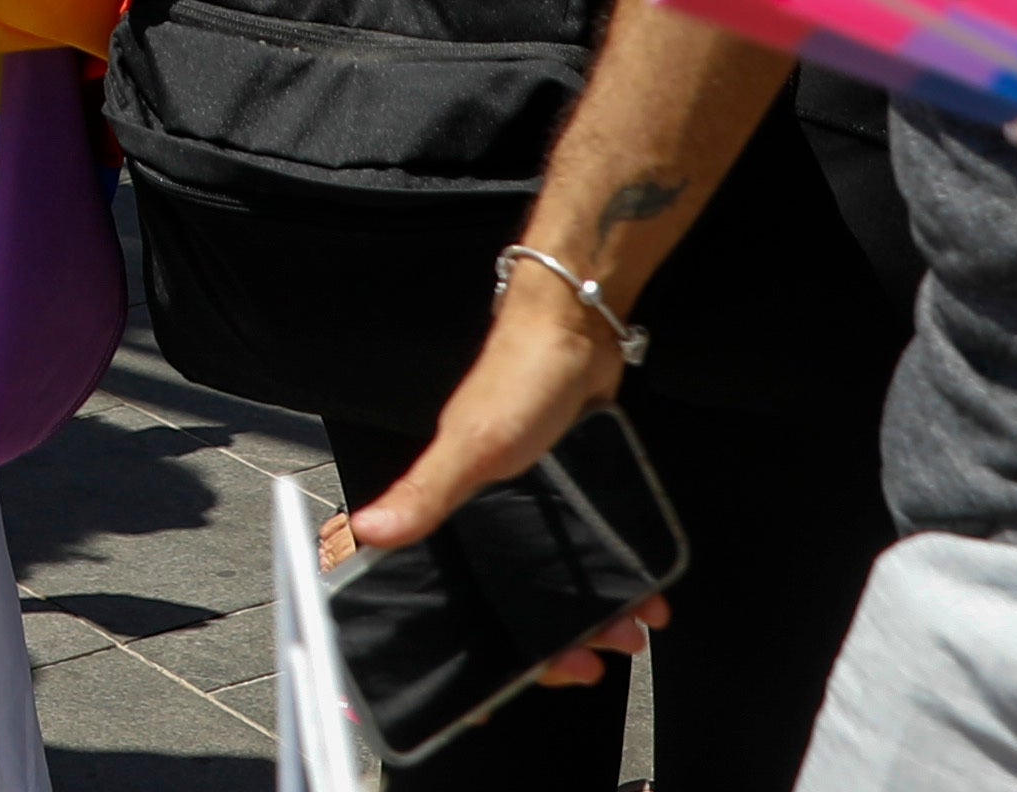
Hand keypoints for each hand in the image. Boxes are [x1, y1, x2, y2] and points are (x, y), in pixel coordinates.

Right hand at [342, 272, 669, 689]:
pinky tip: (646, 598)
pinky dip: (619, 587)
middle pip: (505, 601)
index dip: (462, 641)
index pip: (441, 591)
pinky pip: (590, 561)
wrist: (579, 333)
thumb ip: (427, 492)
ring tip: (629, 632)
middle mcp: (482, 515)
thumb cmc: (515, 379)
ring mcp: (529, 510)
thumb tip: (369, 533)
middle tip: (584, 664)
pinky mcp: (568, 502)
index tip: (496, 682)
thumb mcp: (473, 444)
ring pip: (556, 587)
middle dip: (547, 643)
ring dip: (594, 618)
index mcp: (446, 507)